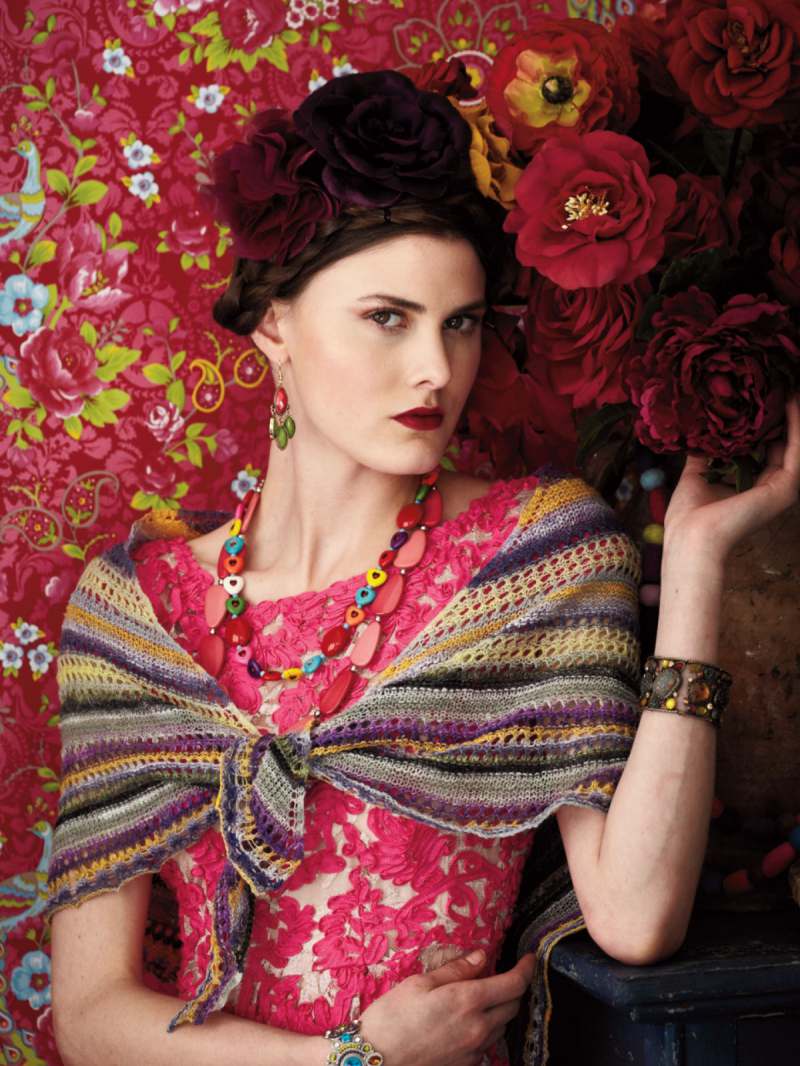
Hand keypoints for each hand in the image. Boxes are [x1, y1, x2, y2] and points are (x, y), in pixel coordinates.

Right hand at [359, 949, 536, 1065]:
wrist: (375, 1061)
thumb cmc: (392, 1017)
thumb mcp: (420, 982)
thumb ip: (455, 969)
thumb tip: (481, 957)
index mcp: (467, 1001)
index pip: (513, 985)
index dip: (526, 969)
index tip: (530, 959)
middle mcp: (477, 1028)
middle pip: (512, 1006)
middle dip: (513, 988)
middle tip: (501, 975)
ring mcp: (473, 1051)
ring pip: (501, 1026)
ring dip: (499, 1009)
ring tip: (481, 997)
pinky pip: (486, 1044)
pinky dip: (485, 1029)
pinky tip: (466, 1022)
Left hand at [662, 393, 799, 562]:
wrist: (692, 536)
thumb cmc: (689, 516)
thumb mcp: (696, 475)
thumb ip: (704, 454)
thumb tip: (699, 431)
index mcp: (751, 487)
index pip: (763, 449)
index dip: (763, 424)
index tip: (759, 397)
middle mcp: (770, 486)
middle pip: (781, 444)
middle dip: (779, 415)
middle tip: (778, 385)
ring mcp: (781, 488)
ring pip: (793, 444)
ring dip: (793, 416)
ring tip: (790, 387)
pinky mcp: (786, 487)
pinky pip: (795, 449)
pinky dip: (796, 425)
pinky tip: (793, 401)